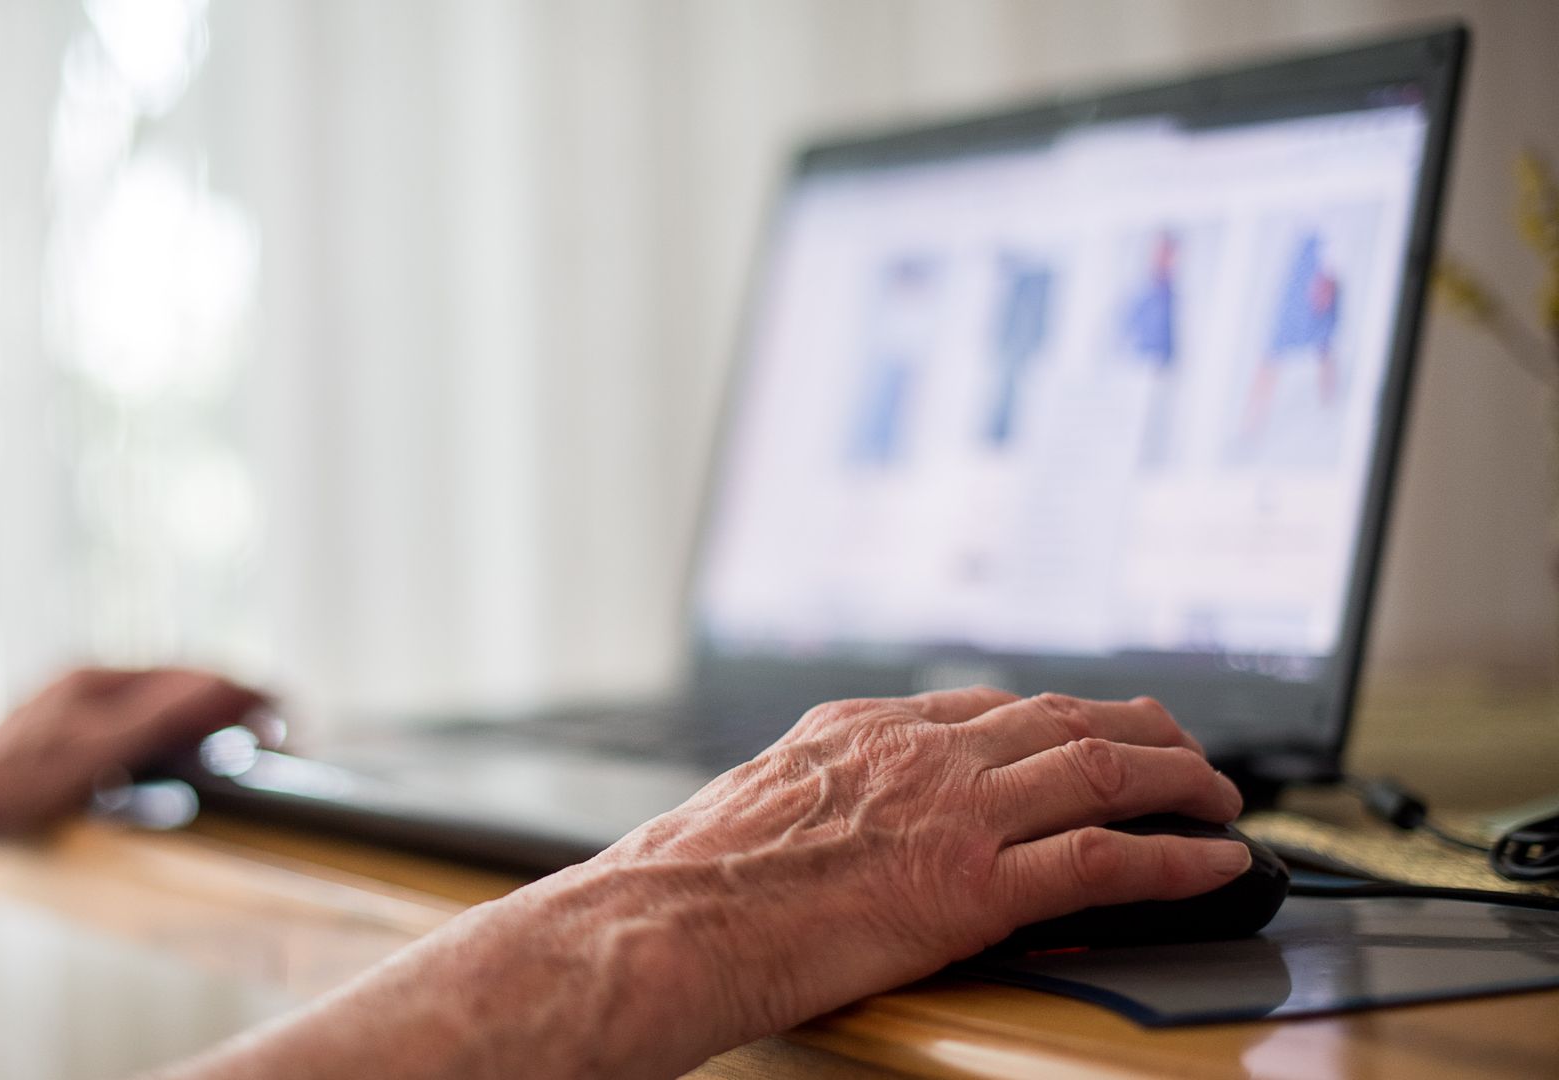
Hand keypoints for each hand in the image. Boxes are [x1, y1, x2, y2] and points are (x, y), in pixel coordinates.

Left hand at [0, 667, 267, 876]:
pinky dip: (172, 739)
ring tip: (241, 741)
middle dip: (234, 700)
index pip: (194, 675)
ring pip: (159, 706)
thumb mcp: (90, 755)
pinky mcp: (59, 744)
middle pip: (181, 684)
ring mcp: (72, 713)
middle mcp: (88, 686)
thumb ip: (158, 718)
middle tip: (279, 730)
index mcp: (100, 681)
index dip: (246, 691)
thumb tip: (224, 687)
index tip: (290, 714)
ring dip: (205, 718)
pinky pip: (135, 730)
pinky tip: (173, 764)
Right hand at [585, 687, 1246, 1054]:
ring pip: (1101, 772)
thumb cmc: (690, 878)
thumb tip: (840, 807)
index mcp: (861, 728)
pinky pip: (1102, 860)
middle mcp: (917, 752)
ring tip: (1220, 796)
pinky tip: (1214, 860)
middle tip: (1186, 748)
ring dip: (1178, 779)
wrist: (669, 922)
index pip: (990, 705)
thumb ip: (820, 788)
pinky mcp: (972, 887)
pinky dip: (1173, 856)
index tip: (1094, 725)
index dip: (1061, 714)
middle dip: (1141, 730)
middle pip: (1062, 719)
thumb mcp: (756, 798)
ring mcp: (951, 813)